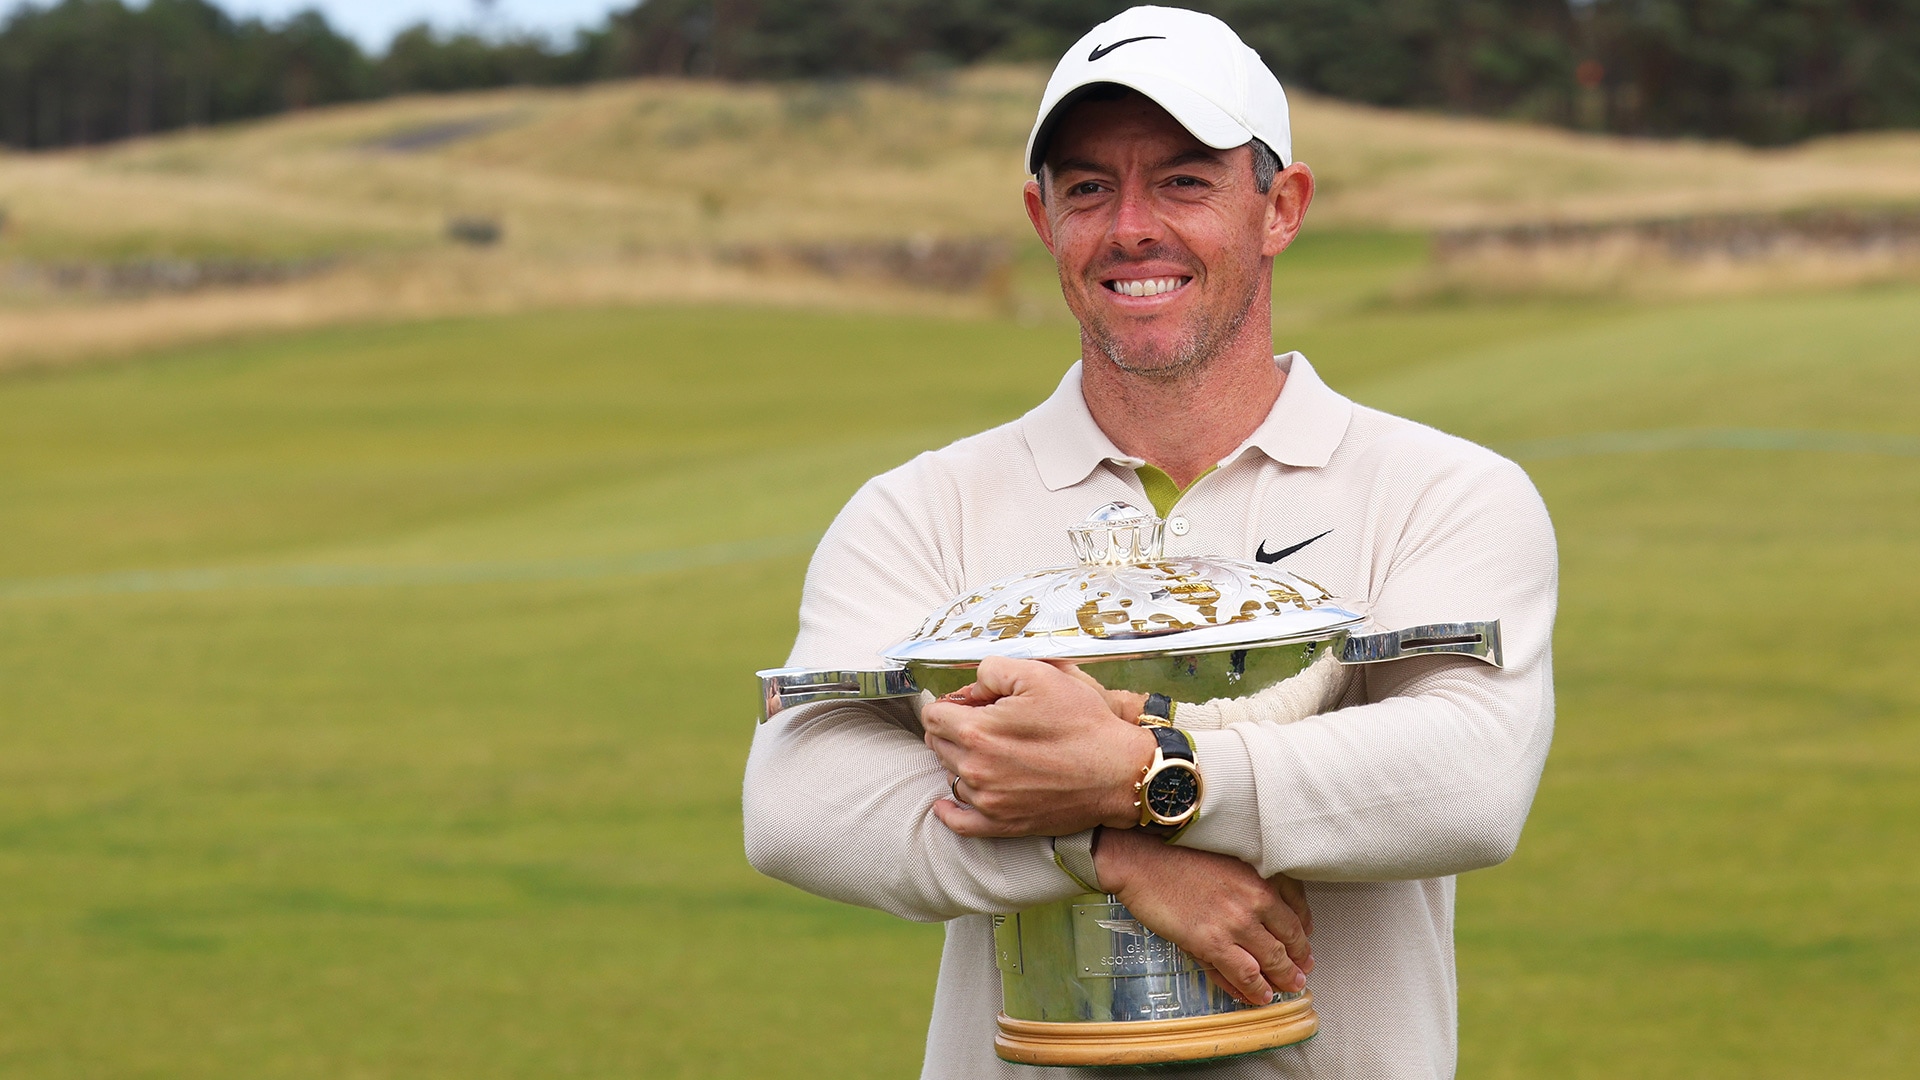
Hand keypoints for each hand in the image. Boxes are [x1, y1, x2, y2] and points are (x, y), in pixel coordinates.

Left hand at [922, 656, 1155, 837]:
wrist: (1118, 773)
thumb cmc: (1083, 723)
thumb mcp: (1041, 675)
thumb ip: (993, 671)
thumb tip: (972, 687)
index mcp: (977, 731)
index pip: (932, 716)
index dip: (951, 703)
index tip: (973, 703)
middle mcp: (975, 769)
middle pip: (938, 745)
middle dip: (953, 729)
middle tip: (985, 722)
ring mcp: (987, 801)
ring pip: (950, 776)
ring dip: (960, 761)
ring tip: (991, 752)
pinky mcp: (1003, 824)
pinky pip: (960, 824)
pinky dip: (949, 811)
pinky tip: (946, 802)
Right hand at [1094, 828, 1312, 1006]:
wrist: (1143, 861)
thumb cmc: (1179, 859)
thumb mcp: (1228, 863)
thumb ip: (1253, 886)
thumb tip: (1274, 915)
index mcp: (1260, 879)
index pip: (1297, 914)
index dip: (1303, 938)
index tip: (1304, 948)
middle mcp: (1254, 901)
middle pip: (1289, 941)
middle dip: (1297, 963)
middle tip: (1300, 975)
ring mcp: (1234, 923)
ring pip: (1272, 961)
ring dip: (1282, 980)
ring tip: (1285, 989)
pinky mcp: (1212, 942)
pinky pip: (1244, 973)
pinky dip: (1254, 989)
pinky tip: (1259, 995)